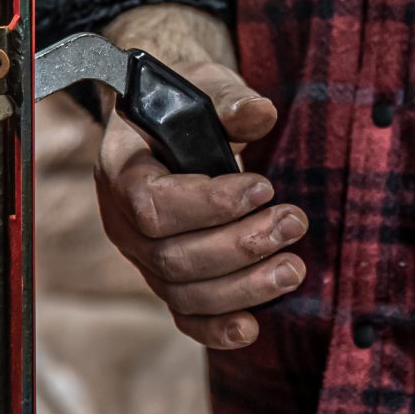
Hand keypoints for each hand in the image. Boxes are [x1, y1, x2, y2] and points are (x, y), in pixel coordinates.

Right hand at [92, 3, 295, 348]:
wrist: (169, 122)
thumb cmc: (187, 101)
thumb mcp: (204, 84)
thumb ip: (228, 97)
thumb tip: (257, 114)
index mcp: (121, 167)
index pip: (152, 202)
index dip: (209, 204)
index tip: (264, 188)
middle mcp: (122, 220)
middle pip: (172, 256)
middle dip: (241, 246)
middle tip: (294, 223)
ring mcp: (140, 255)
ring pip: (182, 291)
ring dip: (244, 286)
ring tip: (294, 267)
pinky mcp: (164, 278)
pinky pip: (183, 314)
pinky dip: (215, 329)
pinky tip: (252, 328)